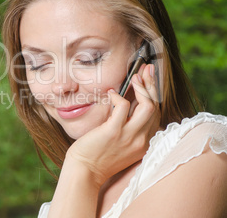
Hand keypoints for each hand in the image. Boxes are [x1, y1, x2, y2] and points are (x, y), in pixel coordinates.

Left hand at [67, 64, 160, 185]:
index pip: (156, 113)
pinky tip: (110, 93)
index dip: (154, 93)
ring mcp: (129, 137)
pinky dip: (118, 96)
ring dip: (142, 88)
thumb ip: (128, 125)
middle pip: (155, 107)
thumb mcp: (120, 142)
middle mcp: (142, 140)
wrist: (85, 171)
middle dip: (152, 84)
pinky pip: (123, 106)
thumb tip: (128, 100)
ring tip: (133, 77)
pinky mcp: (114, 132)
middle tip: (146, 70)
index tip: (149, 78)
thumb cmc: (98, 155)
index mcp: (145, 143)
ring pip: (148, 106)